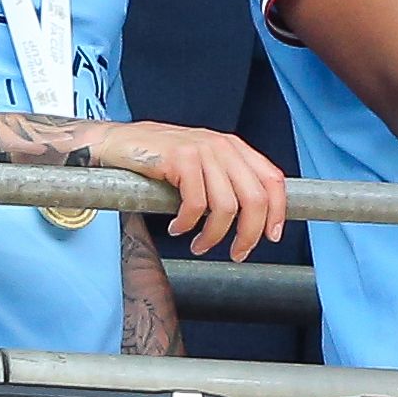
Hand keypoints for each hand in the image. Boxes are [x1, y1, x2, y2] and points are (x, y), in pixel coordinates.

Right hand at [97, 121, 286, 260]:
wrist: (119, 143)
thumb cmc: (160, 159)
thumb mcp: (203, 164)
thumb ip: (226, 181)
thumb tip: (251, 217)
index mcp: (234, 148)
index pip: (272, 179)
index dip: (278, 211)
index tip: (272, 236)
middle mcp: (223, 147)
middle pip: (254, 198)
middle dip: (249, 233)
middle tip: (237, 253)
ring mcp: (202, 151)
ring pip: (226, 206)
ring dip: (213, 236)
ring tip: (199, 246)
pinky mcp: (179, 159)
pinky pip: (195, 203)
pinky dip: (188, 224)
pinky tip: (178, 228)